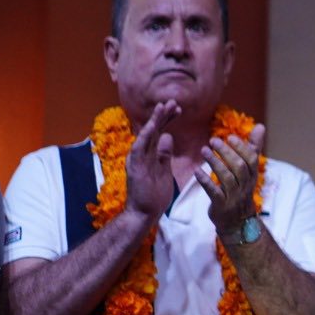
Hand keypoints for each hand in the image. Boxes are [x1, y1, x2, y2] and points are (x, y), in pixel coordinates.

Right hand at [124, 101, 180, 222]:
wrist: (144, 213)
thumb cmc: (154, 194)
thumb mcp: (164, 169)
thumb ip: (164, 153)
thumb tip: (168, 136)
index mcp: (149, 154)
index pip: (159, 132)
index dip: (167, 120)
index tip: (178, 109)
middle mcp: (141, 154)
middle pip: (153, 130)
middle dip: (162, 115)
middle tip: (173, 102)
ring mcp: (137, 161)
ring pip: (145, 136)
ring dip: (154, 121)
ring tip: (162, 107)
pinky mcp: (136, 169)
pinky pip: (139, 150)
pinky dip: (144, 137)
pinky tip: (152, 126)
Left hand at [198, 124, 266, 240]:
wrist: (237, 221)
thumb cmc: (241, 190)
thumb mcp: (249, 170)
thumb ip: (253, 148)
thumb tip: (260, 126)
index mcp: (252, 175)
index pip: (251, 159)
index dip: (241, 148)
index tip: (229, 137)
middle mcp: (245, 185)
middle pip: (239, 167)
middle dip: (227, 153)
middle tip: (213, 140)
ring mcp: (233, 196)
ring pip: (227, 178)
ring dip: (215, 163)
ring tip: (204, 151)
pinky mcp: (221, 205)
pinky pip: (214, 192)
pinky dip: (205, 181)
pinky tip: (197, 171)